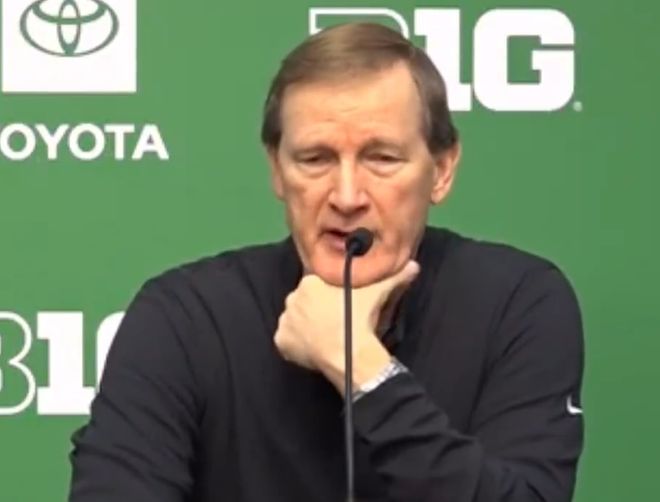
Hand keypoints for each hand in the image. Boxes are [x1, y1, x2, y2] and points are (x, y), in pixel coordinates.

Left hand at [274, 261, 419, 392]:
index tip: (340, 306)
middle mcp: (291, 298)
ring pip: (295, 321)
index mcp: (309, 282)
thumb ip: (394, 277)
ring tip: (325, 336)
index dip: (328, 296)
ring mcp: (285, 322)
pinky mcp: (281, 343)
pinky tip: (313, 348)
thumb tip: (414, 265)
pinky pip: (287, 341)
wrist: (349, 354)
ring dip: (305, 326)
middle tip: (334, 322)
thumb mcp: (378, 294)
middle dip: (315, 310)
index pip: (316, 285)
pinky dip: (296, 345)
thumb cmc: (360, 319)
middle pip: (303, 302)